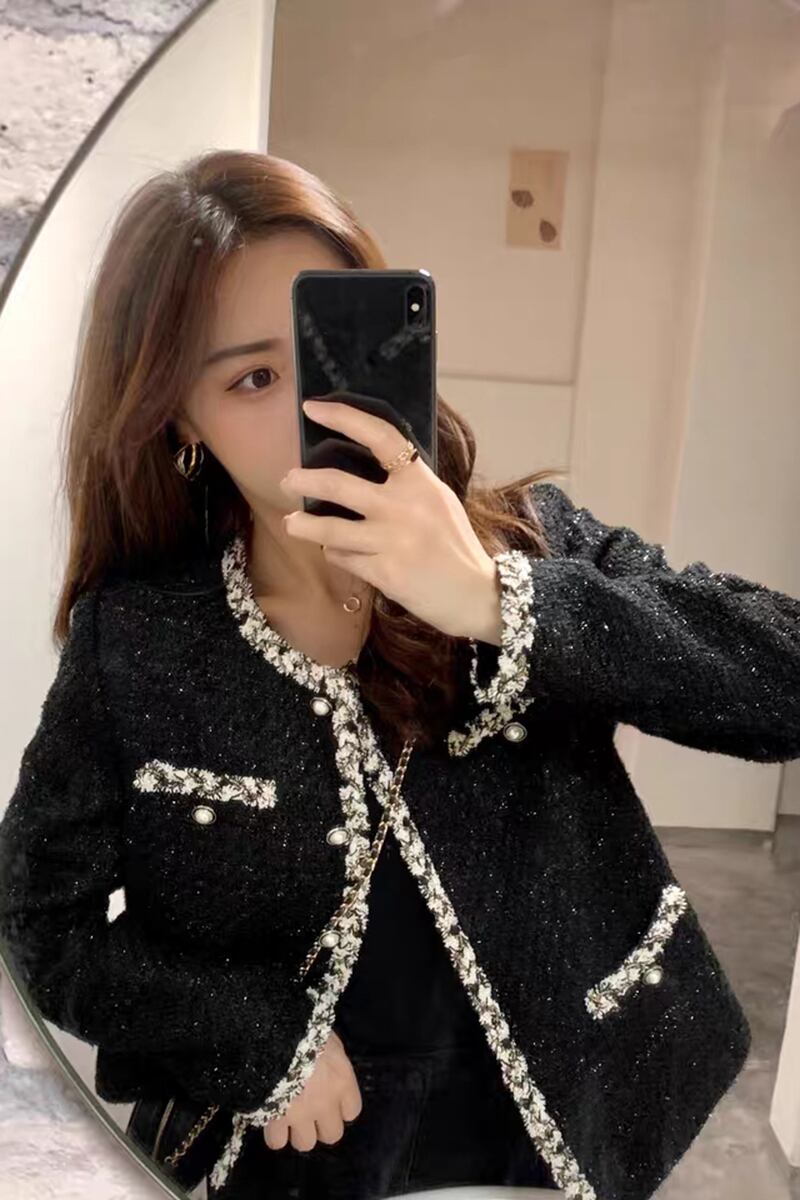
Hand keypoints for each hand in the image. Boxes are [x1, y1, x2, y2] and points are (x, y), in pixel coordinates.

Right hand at [262, 1029, 362, 1151]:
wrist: (275, 1033)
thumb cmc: (305, 1028)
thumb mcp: (328, 1041)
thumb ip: (331, 1061)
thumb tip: (326, 1068)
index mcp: (342, 1080)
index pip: (351, 1111)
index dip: (339, 1108)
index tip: (329, 1100)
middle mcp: (326, 1103)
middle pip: (332, 1134)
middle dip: (320, 1125)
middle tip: (308, 1111)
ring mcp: (301, 1114)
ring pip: (305, 1143)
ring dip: (297, 1132)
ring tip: (287, 1115)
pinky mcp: (276, 1119)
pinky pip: (276, 1142)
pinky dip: (273, 1132)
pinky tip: (268, 1116)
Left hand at [279, 397, 500, 640]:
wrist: (476, 593)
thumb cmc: (455, 545)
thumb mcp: (439, 502)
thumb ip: (407, 485)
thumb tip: (364, 467)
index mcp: (420, 482)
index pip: (380, 436)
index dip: (343, 418)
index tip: (313, 409)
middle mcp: (404, 507)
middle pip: (338, 485)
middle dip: (304, 481)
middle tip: (288, 480)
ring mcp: (392, 541)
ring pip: (330, 530)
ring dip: (303, 526)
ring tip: (291, 524)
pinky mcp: (384, 572)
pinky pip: (344, 558)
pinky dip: (335, 554)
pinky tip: (336, 552)